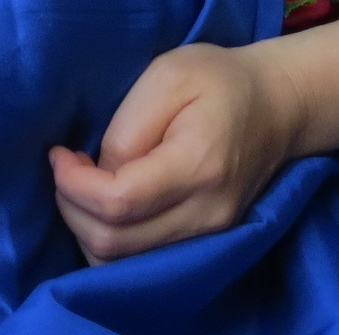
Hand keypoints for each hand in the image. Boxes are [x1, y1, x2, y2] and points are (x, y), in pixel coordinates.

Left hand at [49, 42, 305, 261]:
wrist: (279, 105)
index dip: (74, 185)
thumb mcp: (167, 76)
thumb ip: (127, 128)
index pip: (119, 203)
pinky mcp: (206, 242)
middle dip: (72, 208)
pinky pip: (140, 259)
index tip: (59, 154)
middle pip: (113, 243)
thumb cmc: (220, 79)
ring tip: (84, 184)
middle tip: (66, 167)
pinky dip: (109, 239)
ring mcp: (209, 236)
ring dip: (86, 228)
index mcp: (198, 166)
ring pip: (121, 262)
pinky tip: (106, 204)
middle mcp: (207, 214)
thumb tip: (99, 174)